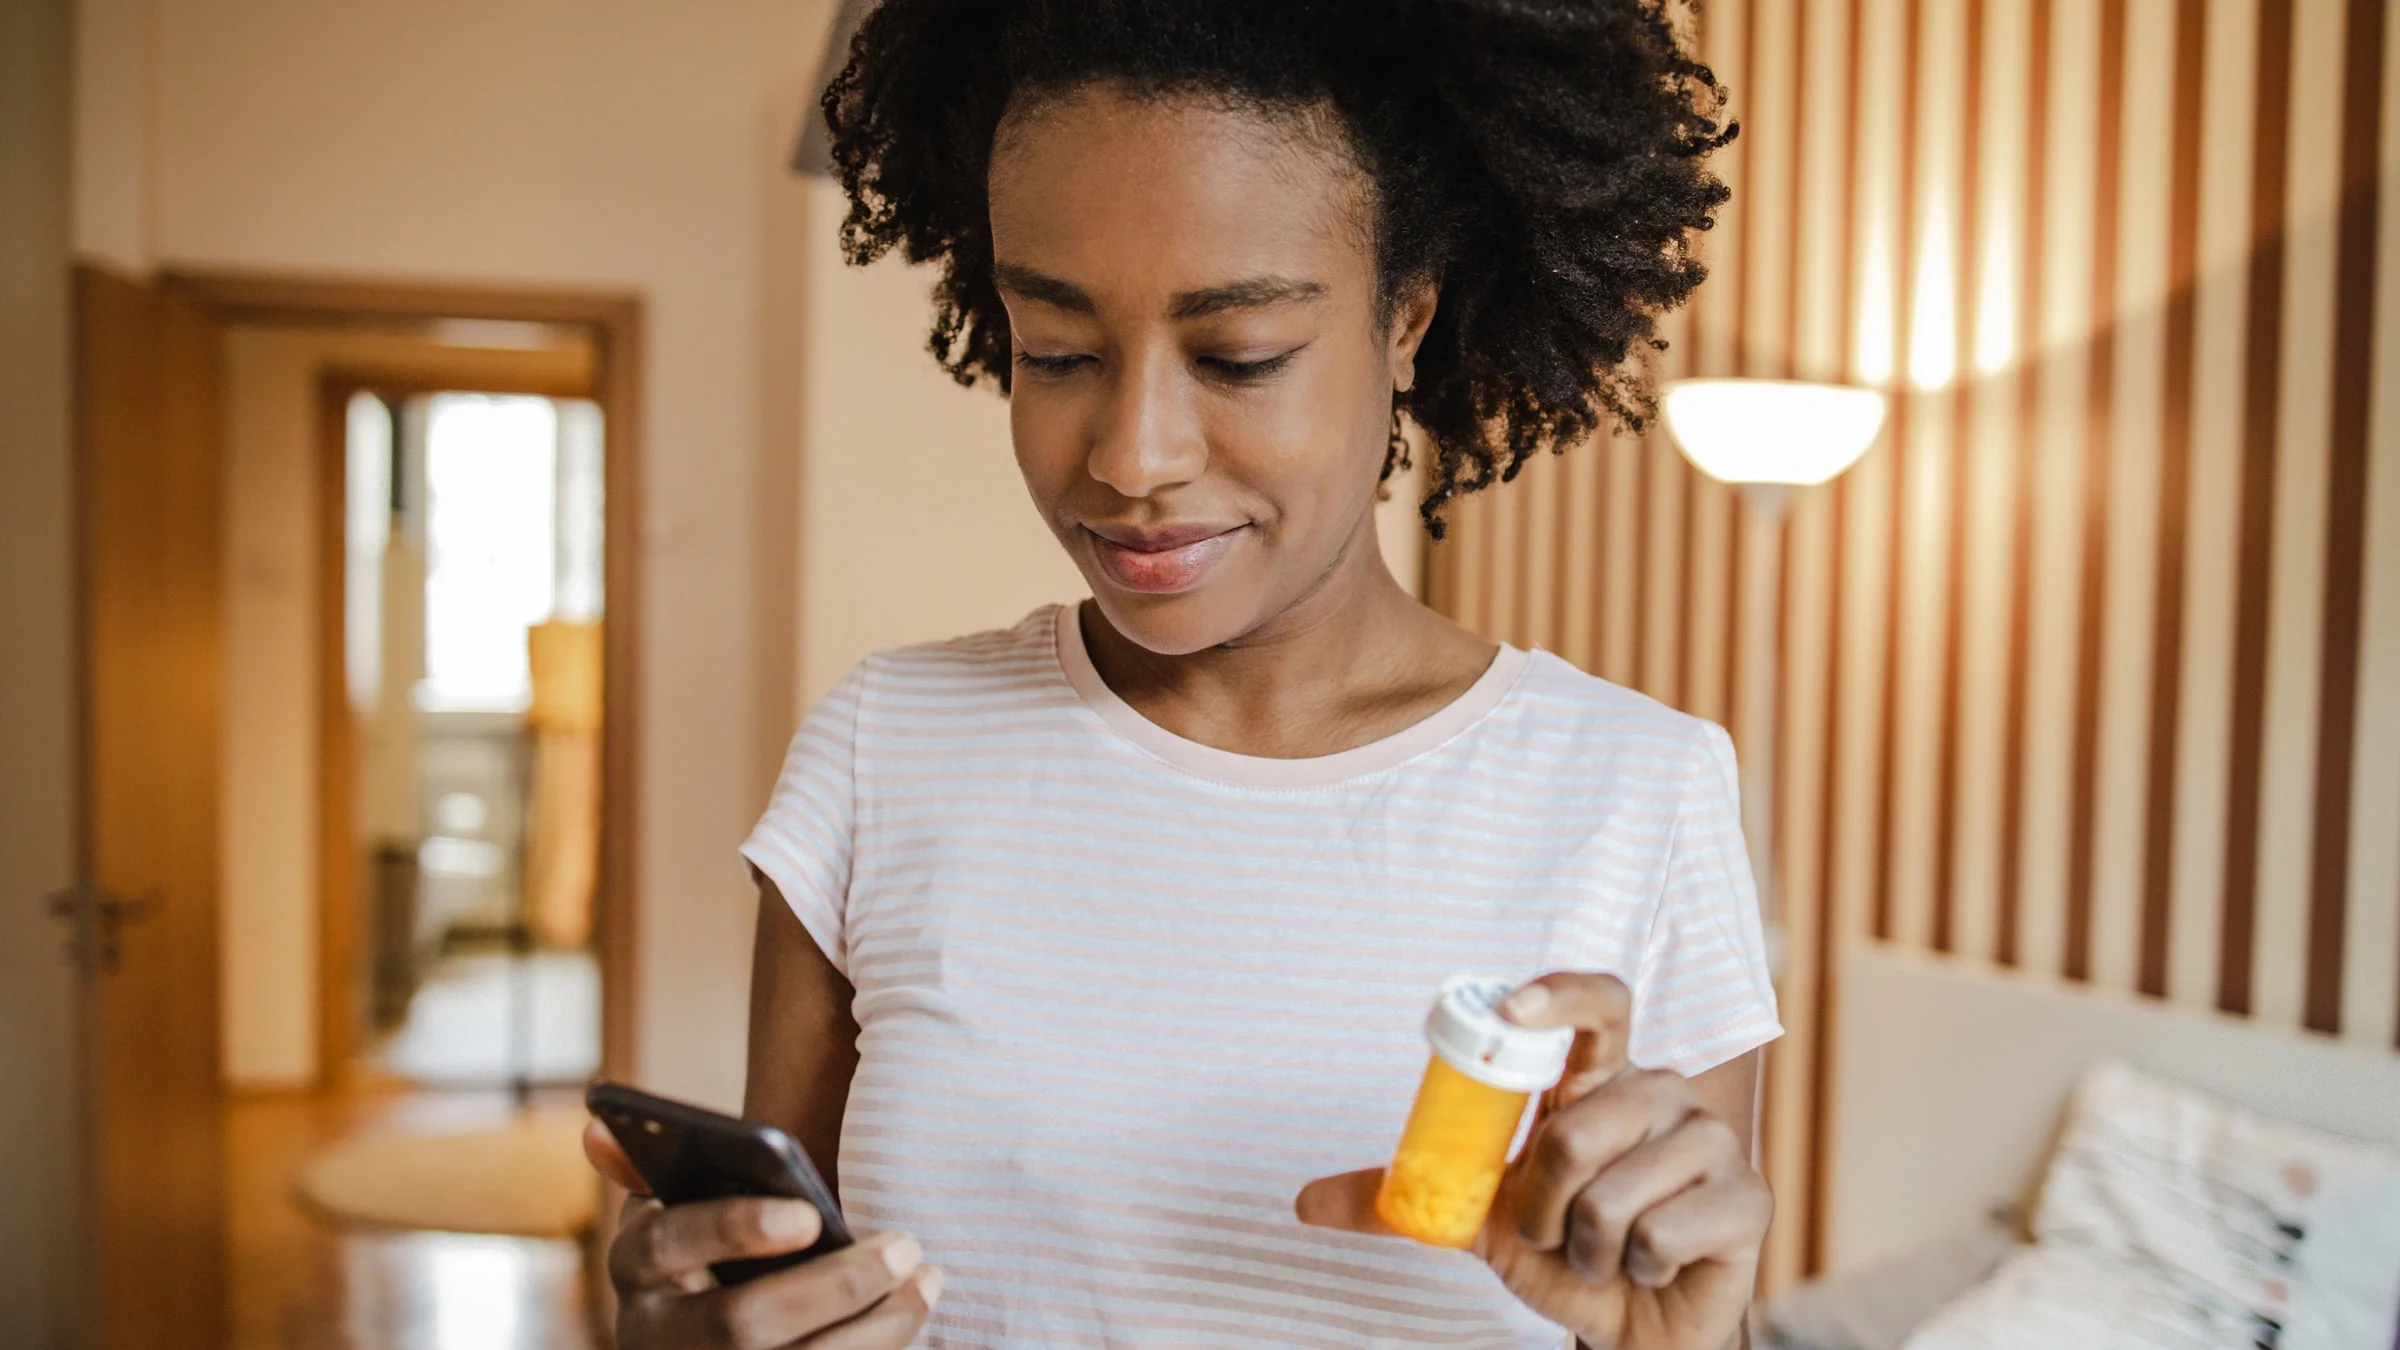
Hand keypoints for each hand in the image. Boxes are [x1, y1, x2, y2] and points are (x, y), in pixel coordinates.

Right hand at [585, 1120, 944, 1347]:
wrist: (702, 1334)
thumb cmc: (709, 1248)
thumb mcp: (680, 1211)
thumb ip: (660, 1169)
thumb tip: (599, 1128)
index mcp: (634, 1268)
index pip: (669, 1242)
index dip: (734, 1227)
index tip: (807, 1213)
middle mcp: (654, 1336)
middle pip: (740, 1324)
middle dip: (832, 1285)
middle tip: (905, 1246)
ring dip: (873, 1328)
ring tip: (926, 1278)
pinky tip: (913, 1310)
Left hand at [1294, 973, 1768, 1349]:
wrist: (1629, 1326)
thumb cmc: (1565, 1252)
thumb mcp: (1477, 1222)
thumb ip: (1401, 1200)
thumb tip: (1302, 1202)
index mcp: (1602, 1082)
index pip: (1597, 1004)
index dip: (1558, 994)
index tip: (1509, 1007)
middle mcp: (1660, 1095)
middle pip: (1579, 1127)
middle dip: (1546, 1203)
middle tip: (1557, 1229)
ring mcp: (1709, 1143)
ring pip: (1614, 1194)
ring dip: (1587, 1246)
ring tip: (1605, 1251)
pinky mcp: (1748, 1201)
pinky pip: (1659, 1234)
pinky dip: (1637, 1269)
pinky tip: (1655, 1266)